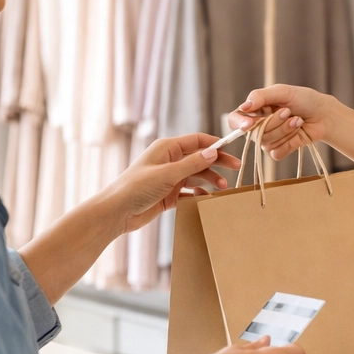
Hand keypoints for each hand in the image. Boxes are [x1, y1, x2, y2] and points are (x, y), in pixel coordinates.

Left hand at [100, 133, 240, 232]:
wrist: (117, 212)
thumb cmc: (136, 188)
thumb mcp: (167, 174)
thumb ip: (191, 164)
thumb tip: (213, 152)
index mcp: (167, 148)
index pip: (197, 141)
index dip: (215, 144)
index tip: (233, 149)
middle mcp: (170, 161)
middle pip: (200, 158)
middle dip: (218, 163)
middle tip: (237, 168)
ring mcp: (170, 178)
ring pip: (197, 176)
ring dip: (211, 180)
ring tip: (223, 189)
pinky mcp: (169, 195)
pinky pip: (190, 191)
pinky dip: (200, 194)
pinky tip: (208, 198)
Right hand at [229, 85, 336, 160]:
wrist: (324, 114)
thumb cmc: (304, 99)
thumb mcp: (282, 92)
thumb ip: (261, 96)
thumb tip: (244, 107)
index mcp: (255, 110)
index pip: (235, 120)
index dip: (239, 124)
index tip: (249, 124)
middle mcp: (258, 126)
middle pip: (254, 133)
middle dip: (274, 122)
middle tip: (287, 111)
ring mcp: (268, 139)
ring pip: (266, 143)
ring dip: (285, 130)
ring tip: (297, 120)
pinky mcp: (280, 150)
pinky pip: (276, 152)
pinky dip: (290, 142)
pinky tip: (298, 132)